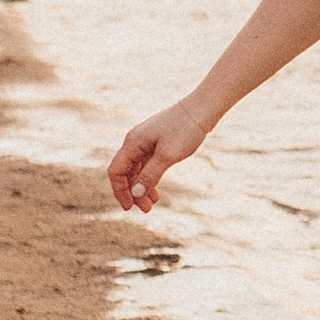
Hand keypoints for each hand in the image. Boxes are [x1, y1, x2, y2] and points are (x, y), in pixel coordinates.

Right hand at [108, 96, 214, 214]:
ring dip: (141, 187)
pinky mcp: (156, 143)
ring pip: (137, 170)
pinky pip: (146, 164)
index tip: (129, 207)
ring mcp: (145, 142)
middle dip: (133, 192)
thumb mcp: (168, 156)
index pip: (116, 171)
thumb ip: (150, 175)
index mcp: (132, 143)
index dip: (120, 191)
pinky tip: (156, 190)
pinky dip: (149, 178)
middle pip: (126, 172)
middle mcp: (135, 142)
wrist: (203, 109)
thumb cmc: (185, 129)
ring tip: (152, 203)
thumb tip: (135, 193)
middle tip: (146, 210)